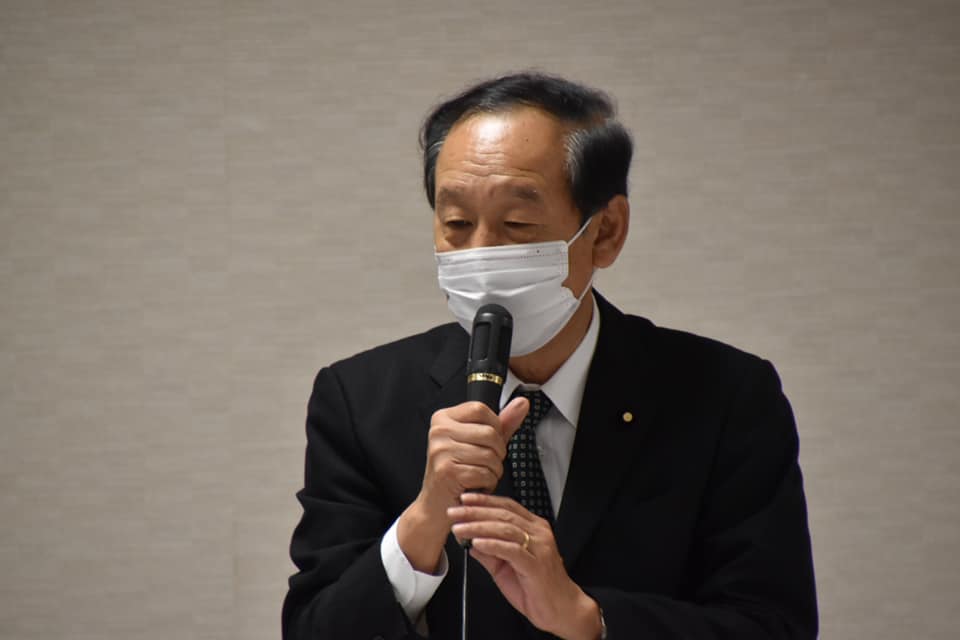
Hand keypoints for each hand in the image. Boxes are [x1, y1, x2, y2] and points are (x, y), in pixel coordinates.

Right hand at [397, 398, 528, 572]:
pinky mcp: (447, 471)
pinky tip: (475, 485)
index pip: (480, 409)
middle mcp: (438, 431)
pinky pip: (484, 473)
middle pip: (489, 433)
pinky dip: (487, 483)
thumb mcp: (479, 442)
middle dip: (497, 453)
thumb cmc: (457, 471)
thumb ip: (502, 423)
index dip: (494, 427)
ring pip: (490, 455)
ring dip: (493, 471)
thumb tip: (522, 403)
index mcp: (443, 418)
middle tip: (484, 464)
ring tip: (479, 475)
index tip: (487, 442)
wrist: (435, 504)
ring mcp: (441, 450)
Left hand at [448, 493, 601, 639]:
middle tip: (455, 512)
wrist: (561, 610)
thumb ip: (489, 553)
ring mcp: (539, 547)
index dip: (484, 501)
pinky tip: (477, 543)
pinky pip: (512, 550)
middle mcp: (538, 533)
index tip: (464, 499)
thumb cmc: (537, 588)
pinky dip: (492, 544)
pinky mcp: (536, 565)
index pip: (507, 506)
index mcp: (534, 528)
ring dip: (479, 527)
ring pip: (506, 528)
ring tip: (460, 528)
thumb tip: (469, 541)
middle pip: (503, 514)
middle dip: (475, 511)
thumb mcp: (505, 567)